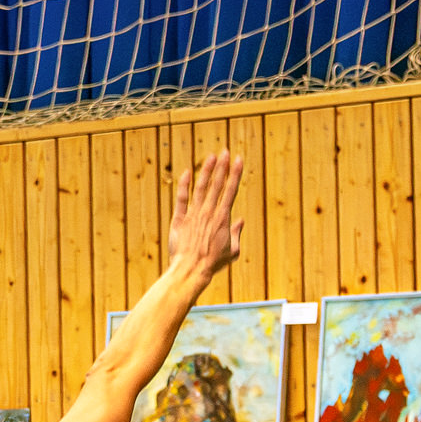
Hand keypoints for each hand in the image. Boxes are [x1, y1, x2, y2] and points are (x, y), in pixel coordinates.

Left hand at [166, 152, 244, 276]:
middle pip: (217, 184)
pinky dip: (184, 185)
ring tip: (211, 157)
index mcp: (222, 219)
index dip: (235, 174)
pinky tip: (187, 173)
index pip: (231, 191)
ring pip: (201, 188)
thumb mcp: (232, 251)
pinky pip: (181, 198)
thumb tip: (240, 221)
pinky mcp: (179, 219)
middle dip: (222, 166)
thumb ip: (236, 234)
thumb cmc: (213, 264)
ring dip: (206, 171)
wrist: (190, 270)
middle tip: (226, 151)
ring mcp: (193, 214)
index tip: (238, 160)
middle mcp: (208, 213)